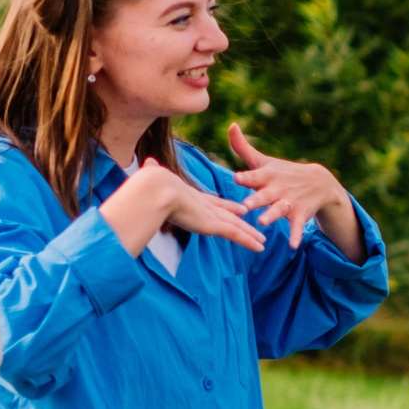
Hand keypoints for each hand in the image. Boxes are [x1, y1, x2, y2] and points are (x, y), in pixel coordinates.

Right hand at [98, 158, 264, 258]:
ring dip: (250, 235)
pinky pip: (236, 235)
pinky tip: (260, 247)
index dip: (224, 205)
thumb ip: (151, 173)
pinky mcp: (214, 224)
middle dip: (239, 218)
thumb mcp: (151, 179)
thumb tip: (145, 162)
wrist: (157, 189)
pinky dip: (249, 241)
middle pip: (227, 214)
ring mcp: (211, 215)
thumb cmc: (150, 186)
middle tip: (251, 220)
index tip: (235, 207)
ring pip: (236, 227)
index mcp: (192, 197)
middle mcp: (204, 206)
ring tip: (263, 241)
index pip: (212, 202)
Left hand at [227, 123, 364, 259]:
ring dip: (271, 216)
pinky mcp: (299, 214)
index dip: (245, 177)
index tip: (236, 178)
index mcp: (266, 176)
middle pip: (264, 195)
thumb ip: (242, 147)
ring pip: (278, 210)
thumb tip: (231, 124)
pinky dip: (295, 235)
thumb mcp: (264, 161)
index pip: (253, 176)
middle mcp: (277, 188)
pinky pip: (296, 226)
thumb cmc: (283, 172)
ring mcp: (289, 201)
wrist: (319, 182)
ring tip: (263, 222)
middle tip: (245, 206)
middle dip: (255, 200)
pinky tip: (292, 245)